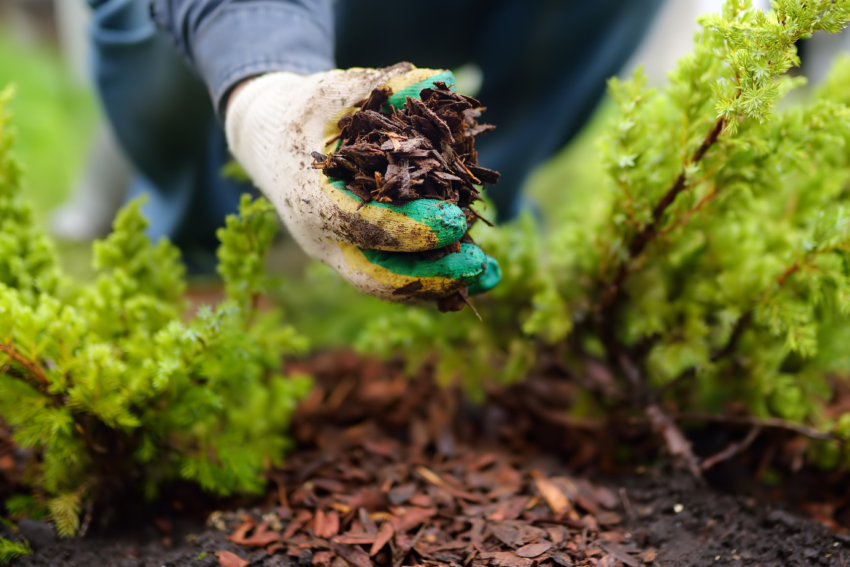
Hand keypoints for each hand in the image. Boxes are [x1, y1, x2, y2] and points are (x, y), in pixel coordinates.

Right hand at [225, 63, 500, 302]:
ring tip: (490, 277)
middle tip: (479, 264)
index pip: (361, 224)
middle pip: (376, 276)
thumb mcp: (334, 91)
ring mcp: (337, 253)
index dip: (411, 228)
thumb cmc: (303, 113)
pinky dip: (435, 280)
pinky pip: (395, 278)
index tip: (457, 221)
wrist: (268, 142)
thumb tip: (440, 80)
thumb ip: (383, 86)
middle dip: (430, 276)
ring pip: (388, 285)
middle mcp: (321, 237)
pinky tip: (478, 275)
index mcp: (310, 198)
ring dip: (441, 285)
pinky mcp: (354, 256)